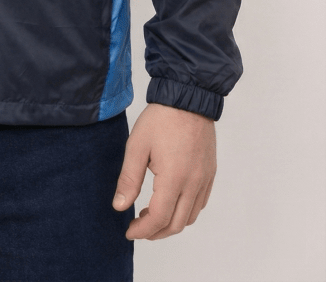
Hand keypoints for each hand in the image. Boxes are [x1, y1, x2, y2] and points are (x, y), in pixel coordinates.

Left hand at [112, 102, 215, 239]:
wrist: (187, 97)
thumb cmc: (160, 119)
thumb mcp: (137, 146)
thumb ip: (128, 179)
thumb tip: (119, 206)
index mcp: (175, 178)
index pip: (159, 217)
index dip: (142, 230)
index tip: (128, 231)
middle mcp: (194, 183)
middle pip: (177, 223)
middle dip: (155, 232)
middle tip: (138, 227)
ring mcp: (204, 179)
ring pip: (191, 216)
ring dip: (171, 224)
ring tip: (151, 215)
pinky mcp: (210, 172)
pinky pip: (200, 203)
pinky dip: (185, 212)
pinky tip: (170, 202)